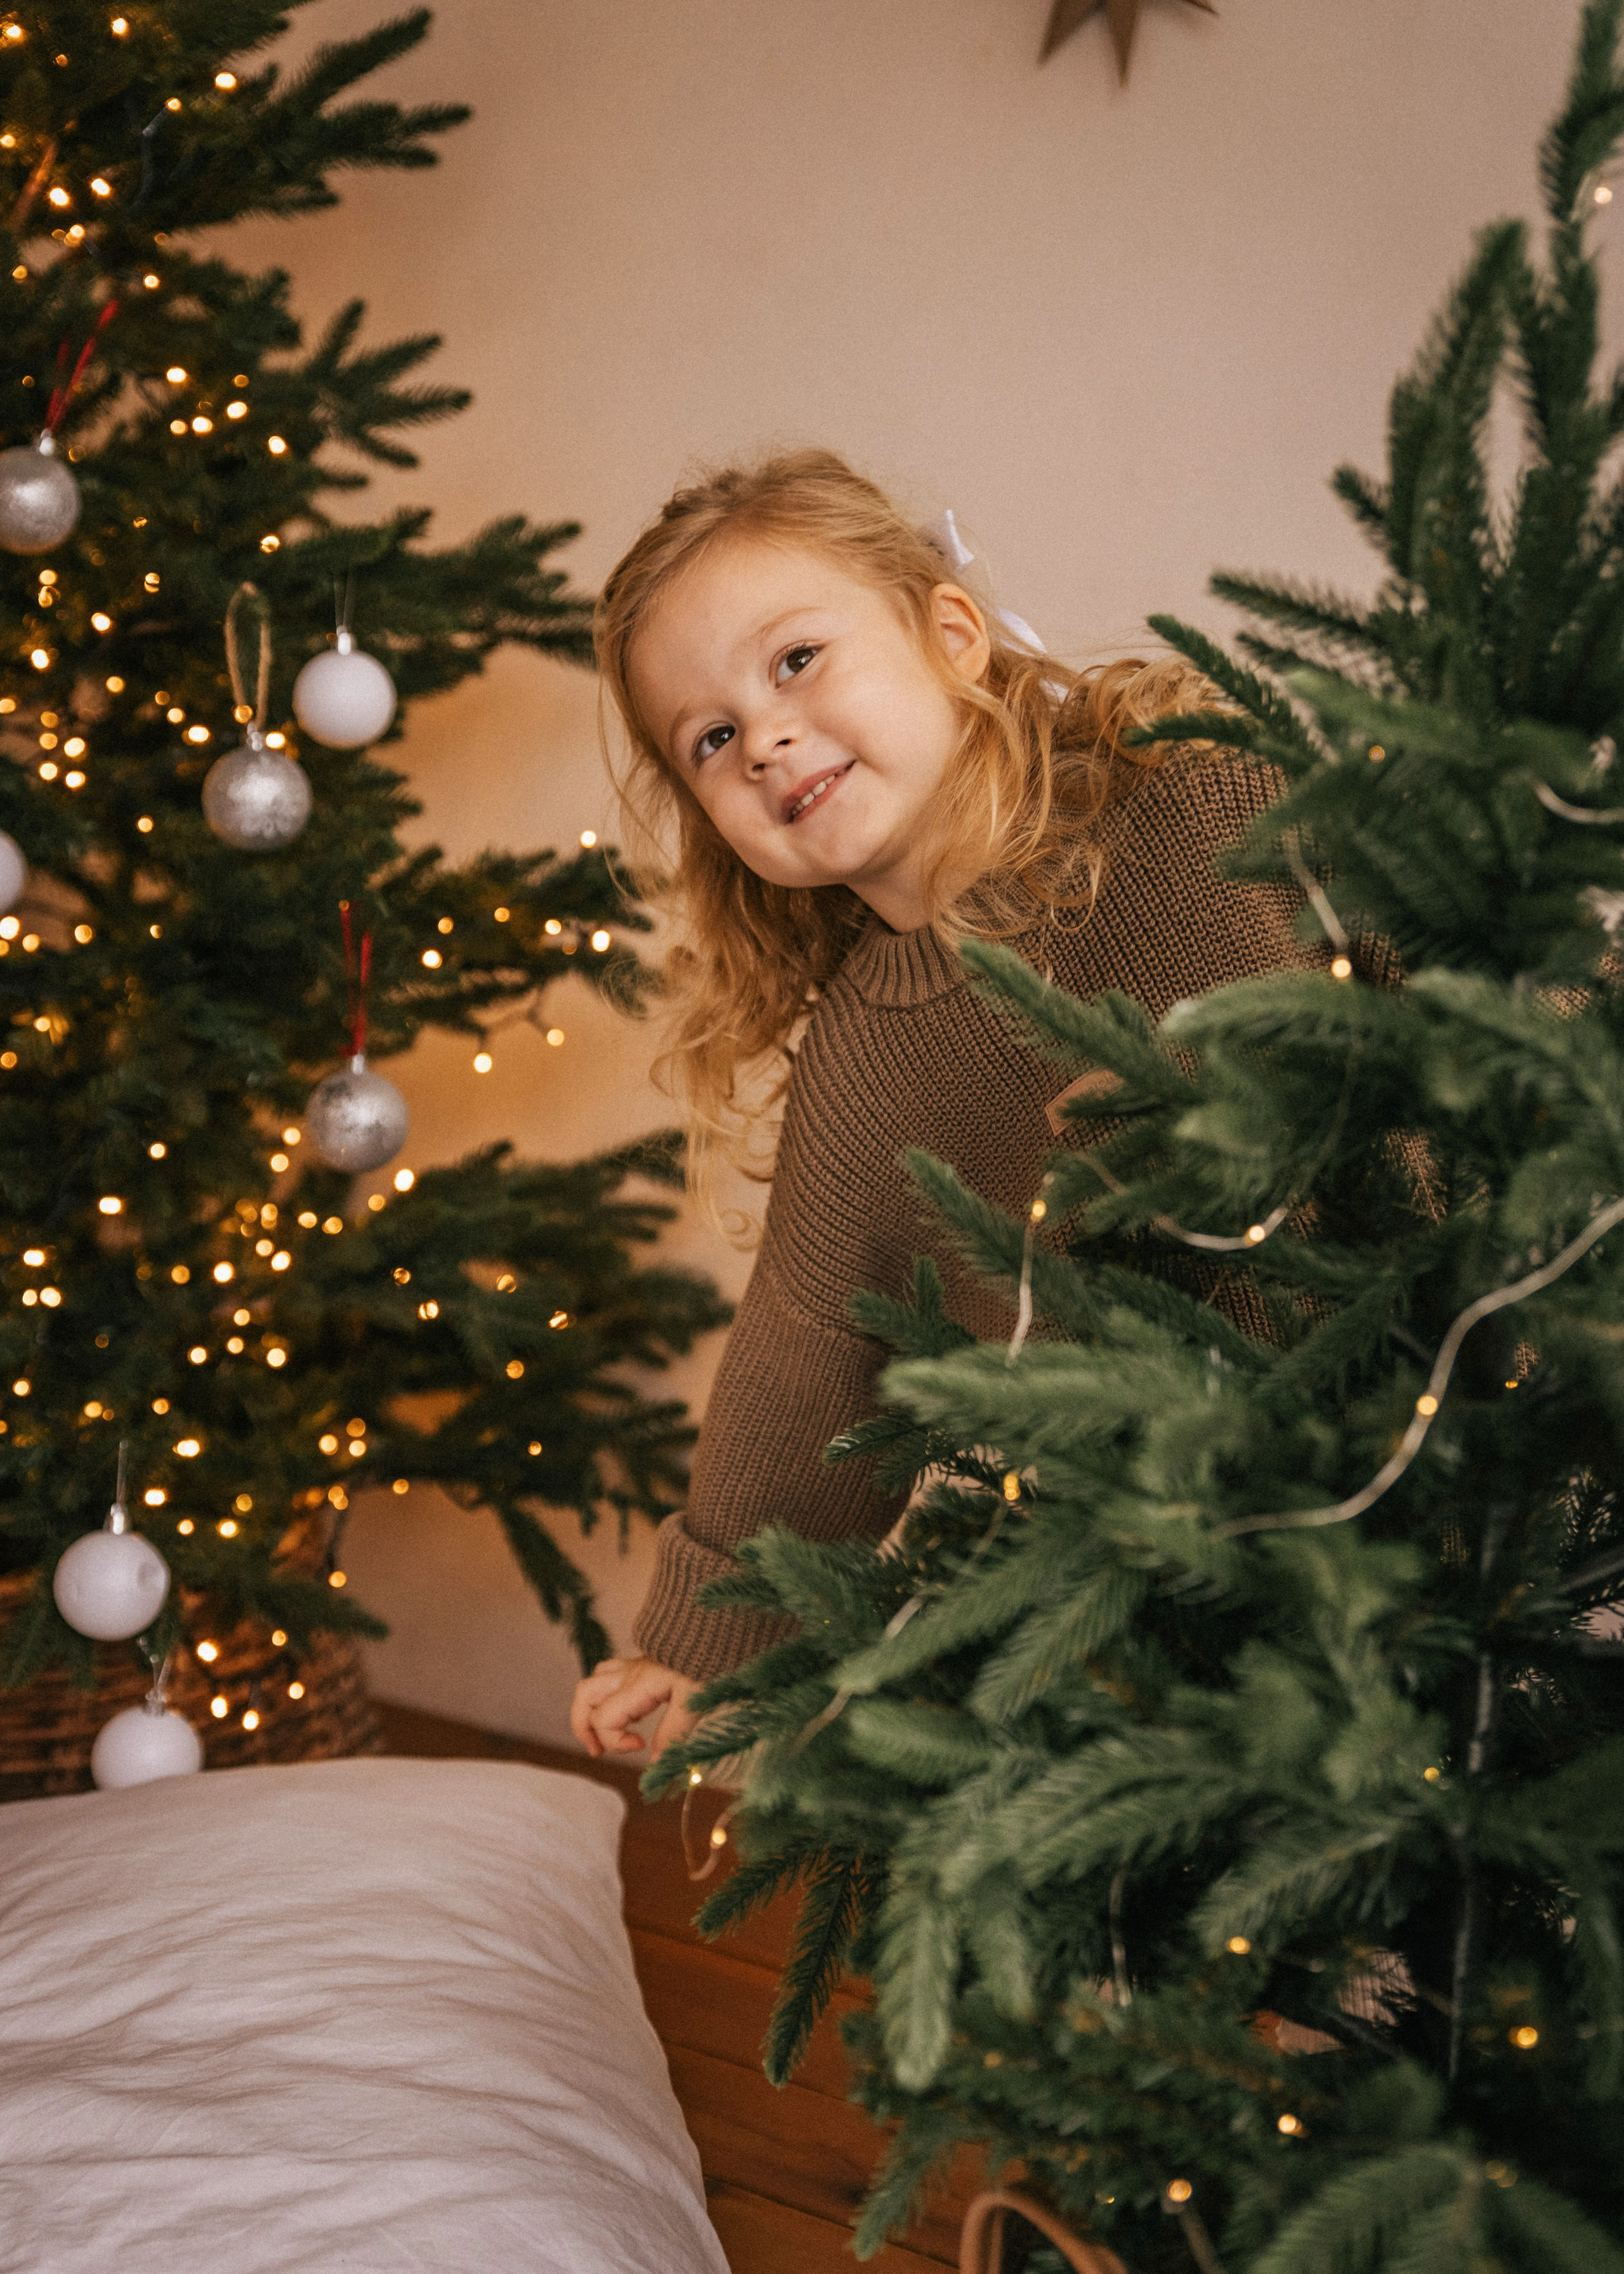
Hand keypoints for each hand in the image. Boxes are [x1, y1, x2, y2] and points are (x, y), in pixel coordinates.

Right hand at [570, 1654, 700, 1760]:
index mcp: (637, 1686)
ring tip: (602, 1735)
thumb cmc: (707, 1663)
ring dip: (588, 1711)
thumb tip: (654, 1760)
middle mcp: (627, 1675)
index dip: (615, 1742)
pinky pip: (606, 1675)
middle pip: (584, 1696)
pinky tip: (623, 1711)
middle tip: (598, 1751)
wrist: (711, 1634)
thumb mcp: (694, 1701)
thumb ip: (672, 1732)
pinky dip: (604, 1696)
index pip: (603, 1719)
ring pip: (591, 1684)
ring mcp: (631, 1667)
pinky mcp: (638, 1665)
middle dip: (582, 1728)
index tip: (640, 1746)